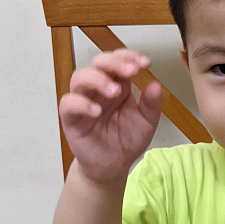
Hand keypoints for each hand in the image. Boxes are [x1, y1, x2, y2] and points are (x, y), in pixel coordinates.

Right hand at [59, 49, 161, 183]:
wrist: (114, 166)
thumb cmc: (127, 140)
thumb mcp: (146, 122)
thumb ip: (151, 104)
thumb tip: (156, 84)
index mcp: (118, 84)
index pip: (119, 61)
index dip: (129, 57)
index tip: (145, 63)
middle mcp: (98, 88)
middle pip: (98, 63)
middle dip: (114, 62)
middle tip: (131, 71)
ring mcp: (83, 101)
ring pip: (80, 78)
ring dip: (97, 79)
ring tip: (115, 91)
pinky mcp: (70, 118)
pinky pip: (69, 103)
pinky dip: (81, 103)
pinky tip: (96, 111)